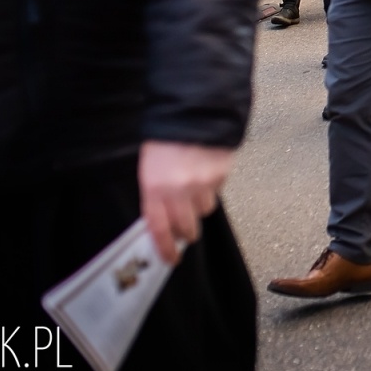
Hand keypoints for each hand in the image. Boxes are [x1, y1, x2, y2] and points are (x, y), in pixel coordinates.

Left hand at [139, 141, 234, 263]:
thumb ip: (155, 195)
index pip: (159, 229)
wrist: (192, 111)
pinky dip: (211, 187)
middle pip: (186, 228)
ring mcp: (203, 184)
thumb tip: (164, 219)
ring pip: (205, 211)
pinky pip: (216, 192)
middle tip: (185, 229)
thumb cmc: (164, 139)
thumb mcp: (149, 168)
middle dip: (186, 232)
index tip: (170, 259)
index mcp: (155, 188)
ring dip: (199, 206)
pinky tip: (205, 171)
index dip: (165, 249)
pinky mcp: (221, 175)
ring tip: (195, 188)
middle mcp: (179, 191)